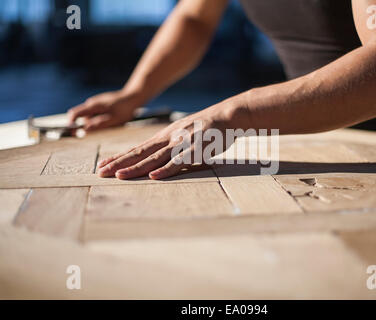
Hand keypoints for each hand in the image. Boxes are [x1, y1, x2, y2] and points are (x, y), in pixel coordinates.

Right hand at [67, 90, 142, 131]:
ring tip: (111, 122)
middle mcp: (92, 102)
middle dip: (88, 125)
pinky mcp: (103, 103)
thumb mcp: (113, 119)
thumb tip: (85, 129)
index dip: (71, 123)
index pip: (75, 113)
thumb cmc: (125, 109)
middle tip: (102, 128)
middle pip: (83, 116)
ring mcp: (98, 102)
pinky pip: (98, 113)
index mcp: (93, 106)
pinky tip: (113, 119)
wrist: (134, 96)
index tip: (72, 132)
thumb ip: (99, 124)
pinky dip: (102, 118)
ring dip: (97, 122)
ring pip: (92, 116)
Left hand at [97, 97, 247, 179]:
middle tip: (100, 172)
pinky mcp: (197, 148)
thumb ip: (171, 145)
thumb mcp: (184, 133)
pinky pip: (179, 161)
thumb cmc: (206, 128)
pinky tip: (153, 176)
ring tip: (119, 176)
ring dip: (136, 167)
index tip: (102, 165)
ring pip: (155, 157)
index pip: (138, 148)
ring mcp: (182, 143)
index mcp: (165, 135)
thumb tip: (158, 159)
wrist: (228, 115)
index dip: (119, 157)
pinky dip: (166, 169)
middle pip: (140, 152)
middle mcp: (170, 138)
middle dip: (119, 163)